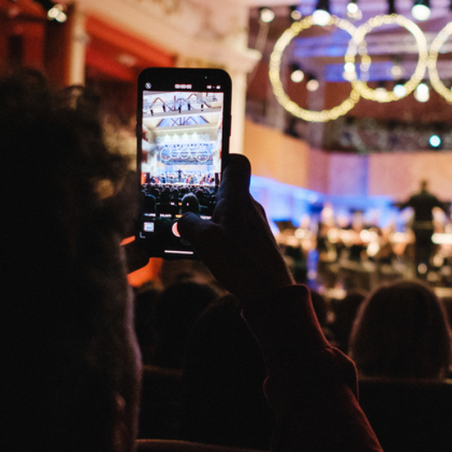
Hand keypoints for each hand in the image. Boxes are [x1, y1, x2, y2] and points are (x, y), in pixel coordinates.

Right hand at [178, 154, 292, 302]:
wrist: (270, 293)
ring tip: (190, 233)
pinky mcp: (254, 242)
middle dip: (204, 195)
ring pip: (228, 211)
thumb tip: (180, 221)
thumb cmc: (243, 263)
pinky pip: (232, 230)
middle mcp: (249, 207)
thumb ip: (188, 225)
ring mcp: (253, 225)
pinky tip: (206, 251)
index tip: (203, 165)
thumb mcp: (205, 241)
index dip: (221, 158)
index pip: (236, 162)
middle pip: (226, 189)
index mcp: (237, 198)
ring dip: (209, 219)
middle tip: (183, 205)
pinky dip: (218, 235)